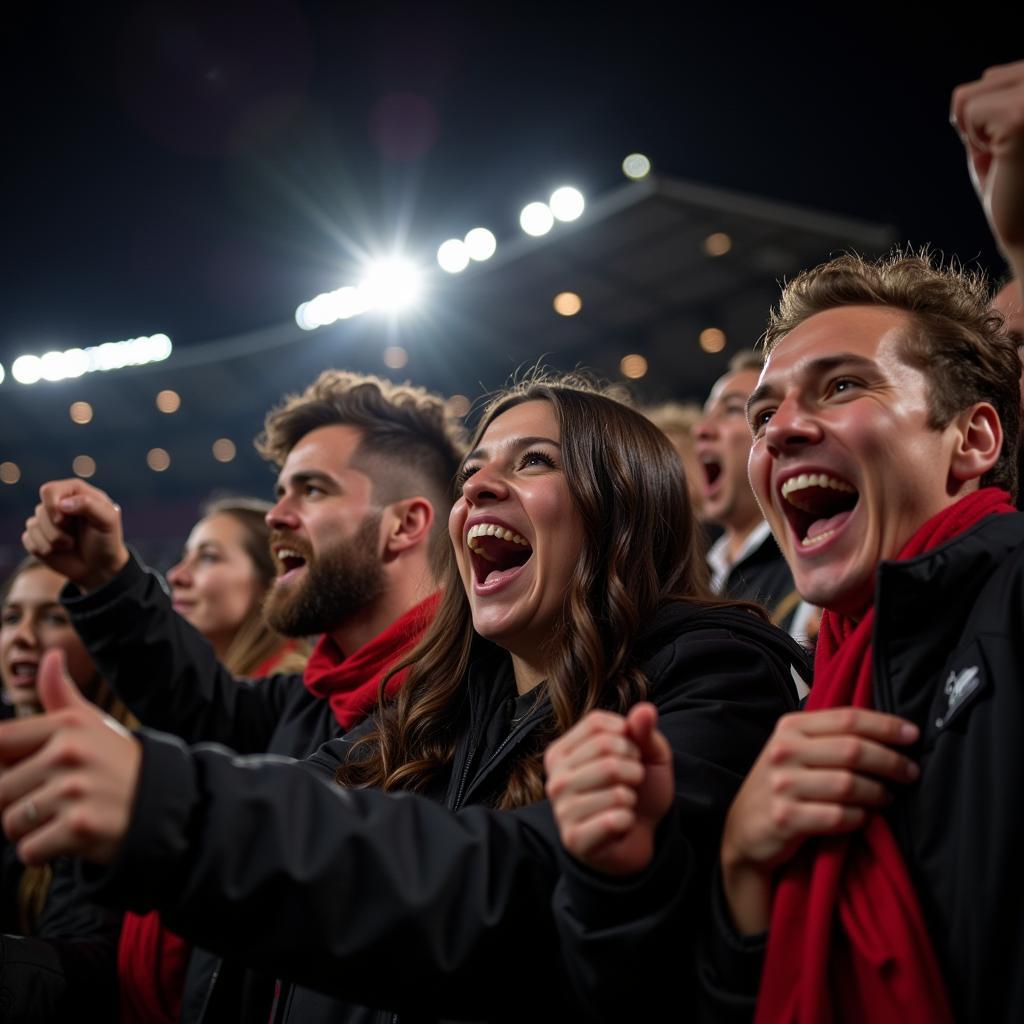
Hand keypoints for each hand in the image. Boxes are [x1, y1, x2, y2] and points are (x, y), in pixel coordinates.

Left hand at [0, 650, 139, 864]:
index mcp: (67, 725)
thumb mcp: (93, 724)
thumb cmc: (118, 762)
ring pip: (11, 823)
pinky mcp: (81, 827)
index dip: (2, 764)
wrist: (164, 801)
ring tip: (59, 820)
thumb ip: (61, 695)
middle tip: (50, 802)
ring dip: (29, 831)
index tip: (22, 773)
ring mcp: (75, 790)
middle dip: (16, 805)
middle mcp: (70, 753)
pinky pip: (28, 851)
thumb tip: (49, 657)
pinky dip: (42, 853)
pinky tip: (68, 838)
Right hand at [22, 479, 129, 590]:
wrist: (100, 566)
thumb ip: (89, 505)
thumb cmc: (106, 539)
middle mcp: (58, 503)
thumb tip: (62, 504)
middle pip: (41, 510)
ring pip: (33, 525)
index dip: (53, 506)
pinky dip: (43, 549)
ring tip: (71, 544)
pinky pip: (28, 539)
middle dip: (57, 530)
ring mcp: (46, 520)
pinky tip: (59, 550)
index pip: (49, 490)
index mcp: (75, 492)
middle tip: (74, 539)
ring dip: (53, 541)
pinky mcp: (36, 536)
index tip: (63, 520)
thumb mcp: (108, 520)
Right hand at [544, 703, 673, 876]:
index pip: (597, 724)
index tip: (630, 755)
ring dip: (631, 797)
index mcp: (561, 751)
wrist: (640, 836)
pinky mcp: (573, 839)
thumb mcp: (647, 755)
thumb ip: (643, 731)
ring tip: (624, 804)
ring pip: (615, 788)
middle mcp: (554, 777)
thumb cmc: (637, 790)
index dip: (626, 736)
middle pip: (606, 752)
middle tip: (630, 783)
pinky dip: (628, 821)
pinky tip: (619, 827)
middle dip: (634, 768)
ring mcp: (561, 809)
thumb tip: (645, 709)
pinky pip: (616, 819)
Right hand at [720, 707, 918, 933]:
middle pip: (853, 749)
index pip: (847, 718)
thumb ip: (828, 736)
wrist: (744, 828)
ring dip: (878, 793)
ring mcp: (782, 785)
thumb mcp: (795, 750)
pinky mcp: (786, 818)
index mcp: (789, 727)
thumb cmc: (781, 785)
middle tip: (910, 772)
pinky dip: (860, 818)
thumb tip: (887, 730)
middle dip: (891, 761)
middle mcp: (784, 751)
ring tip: (886, 797)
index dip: (885, 725)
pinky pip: (839, 816)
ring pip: (850, 784)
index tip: (913, 734)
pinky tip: (864, 817)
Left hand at [951, 61, 1023, 264]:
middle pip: (986, 79)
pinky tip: (1006, 162)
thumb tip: (973, 88)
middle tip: (1015, 159)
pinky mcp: (1021, 115)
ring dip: (978, 135)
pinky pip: (965, 110)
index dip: (994, 120)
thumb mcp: (1009, 140)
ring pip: (971, 94)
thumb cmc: (1020, 196)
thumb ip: (1000, 107)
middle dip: (984, 125)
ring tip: (1013, 159)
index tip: (1019, 151)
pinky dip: (975, 143)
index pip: (1001, 75)